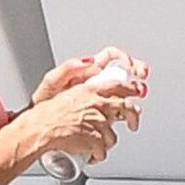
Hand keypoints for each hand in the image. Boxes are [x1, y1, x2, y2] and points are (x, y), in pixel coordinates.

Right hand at [21, 74, 143, 163]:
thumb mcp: (64, 88)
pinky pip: (103, 151)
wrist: (39, 129)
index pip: (121, 86)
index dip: (133, 90)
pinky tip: (90, 154)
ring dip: (106, 142)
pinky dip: (97, 155)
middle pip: (128, 109)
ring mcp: (98, 122)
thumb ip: (82, 83)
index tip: (138, 93)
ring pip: (113, 135)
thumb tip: (94, 72)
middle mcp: (98, 104)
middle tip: (132, 124)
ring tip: (95, 144)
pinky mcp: (95, 140)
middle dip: (133, 119)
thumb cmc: (47, 112)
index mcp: (91, 90)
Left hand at [30, 46, 150, 103]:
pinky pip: (118, 109)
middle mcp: (97, 83)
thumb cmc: (44, 104)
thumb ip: (69, 68)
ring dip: (135, 92)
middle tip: (142, 79)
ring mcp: (100, 98)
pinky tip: (129, 113)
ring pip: (124, 92)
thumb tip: (89, 61)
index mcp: (87, 71)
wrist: (43, 126)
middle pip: (123, 72)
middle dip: (137, 73)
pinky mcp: (102, 114)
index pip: (111, 57)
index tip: (131, 65)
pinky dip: (128, 110)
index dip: (123, 58)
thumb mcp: (52, 82)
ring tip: (139, 96)